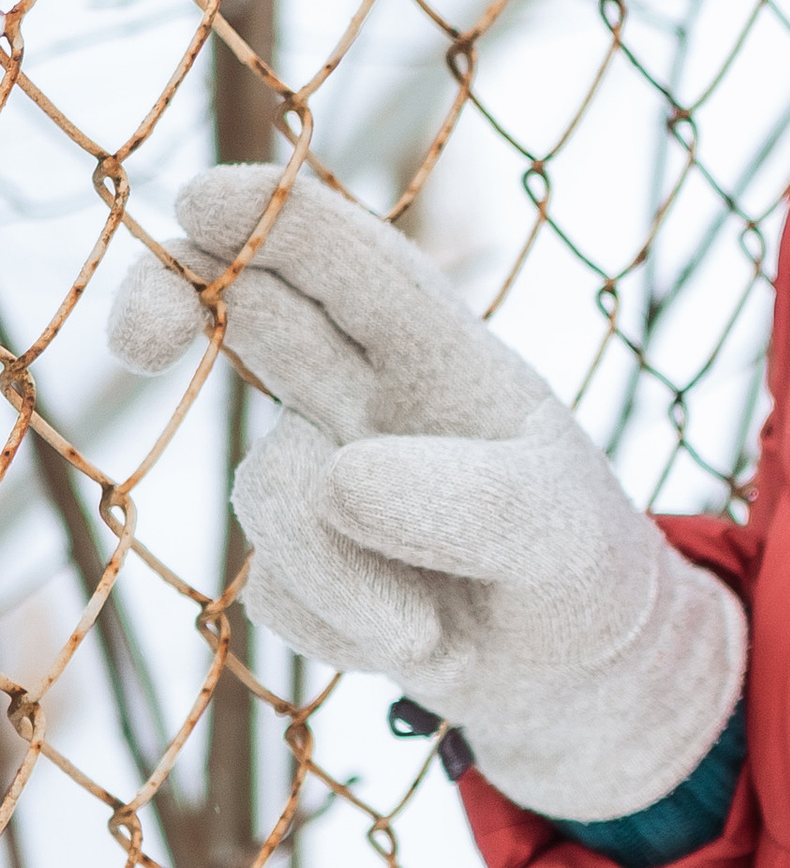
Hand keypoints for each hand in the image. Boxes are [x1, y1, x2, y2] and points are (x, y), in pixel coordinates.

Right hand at [109, 166, 745, 821]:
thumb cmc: (575, 563)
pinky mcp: (294, 561)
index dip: (275, 216)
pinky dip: (352, 631)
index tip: (198, 202)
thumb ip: (469, 502)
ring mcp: (322, 475)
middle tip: (137, 342)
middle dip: (173, 298)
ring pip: (272, 491)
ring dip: (351, 574)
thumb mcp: (555, 531)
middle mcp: (368, 397)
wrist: (569, 666)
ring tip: (448, 618)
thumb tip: (338, 477)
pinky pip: (279, 595)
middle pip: (248, 305)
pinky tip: (421, 639)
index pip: (355, 261)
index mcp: (442, 355)